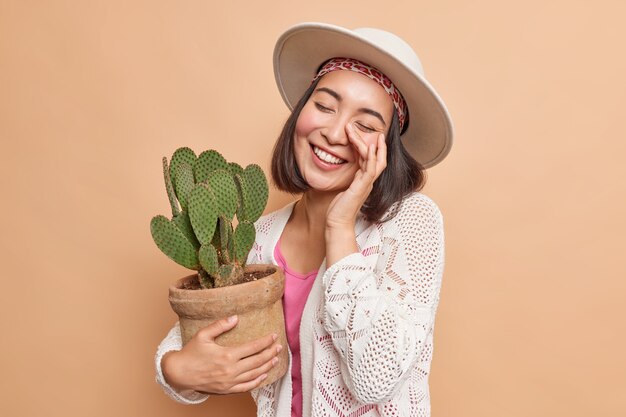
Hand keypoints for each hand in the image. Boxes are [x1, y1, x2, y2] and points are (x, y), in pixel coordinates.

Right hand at [162, 315, 281, 393]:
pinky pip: (245, 387)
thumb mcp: (203, 335)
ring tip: (275, 359)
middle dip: (270, 353)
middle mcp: (230, 370)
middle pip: (257, 361)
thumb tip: (235, 318)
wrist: (178, 373)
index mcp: (227, 355)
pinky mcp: (226, 390)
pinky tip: (263, 376)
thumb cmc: (190, 353)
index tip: (274, 335)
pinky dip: (257, 382)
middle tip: (279, 346)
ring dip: (267, 366)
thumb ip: (220, 325)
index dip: (266, 341)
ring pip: (254, 375)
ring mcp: (229, 382)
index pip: (253, 347)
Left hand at [326, 123, 386, 229]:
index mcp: (364, 181)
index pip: (372, 162)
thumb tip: (345, 171)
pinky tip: (370, 147)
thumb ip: (348, 180)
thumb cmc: (339, 208)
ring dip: (371, 146)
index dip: (374, 150)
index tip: (372, 137)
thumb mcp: (344, 189)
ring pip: (373, 161)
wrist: (338, 222)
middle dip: (377, 145)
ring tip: (370, 134)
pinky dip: (371, 158)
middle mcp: (368, 182)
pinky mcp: (361, 187)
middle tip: (377, 132)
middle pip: (377, 159)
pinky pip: (370, 170)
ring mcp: (366, 184)